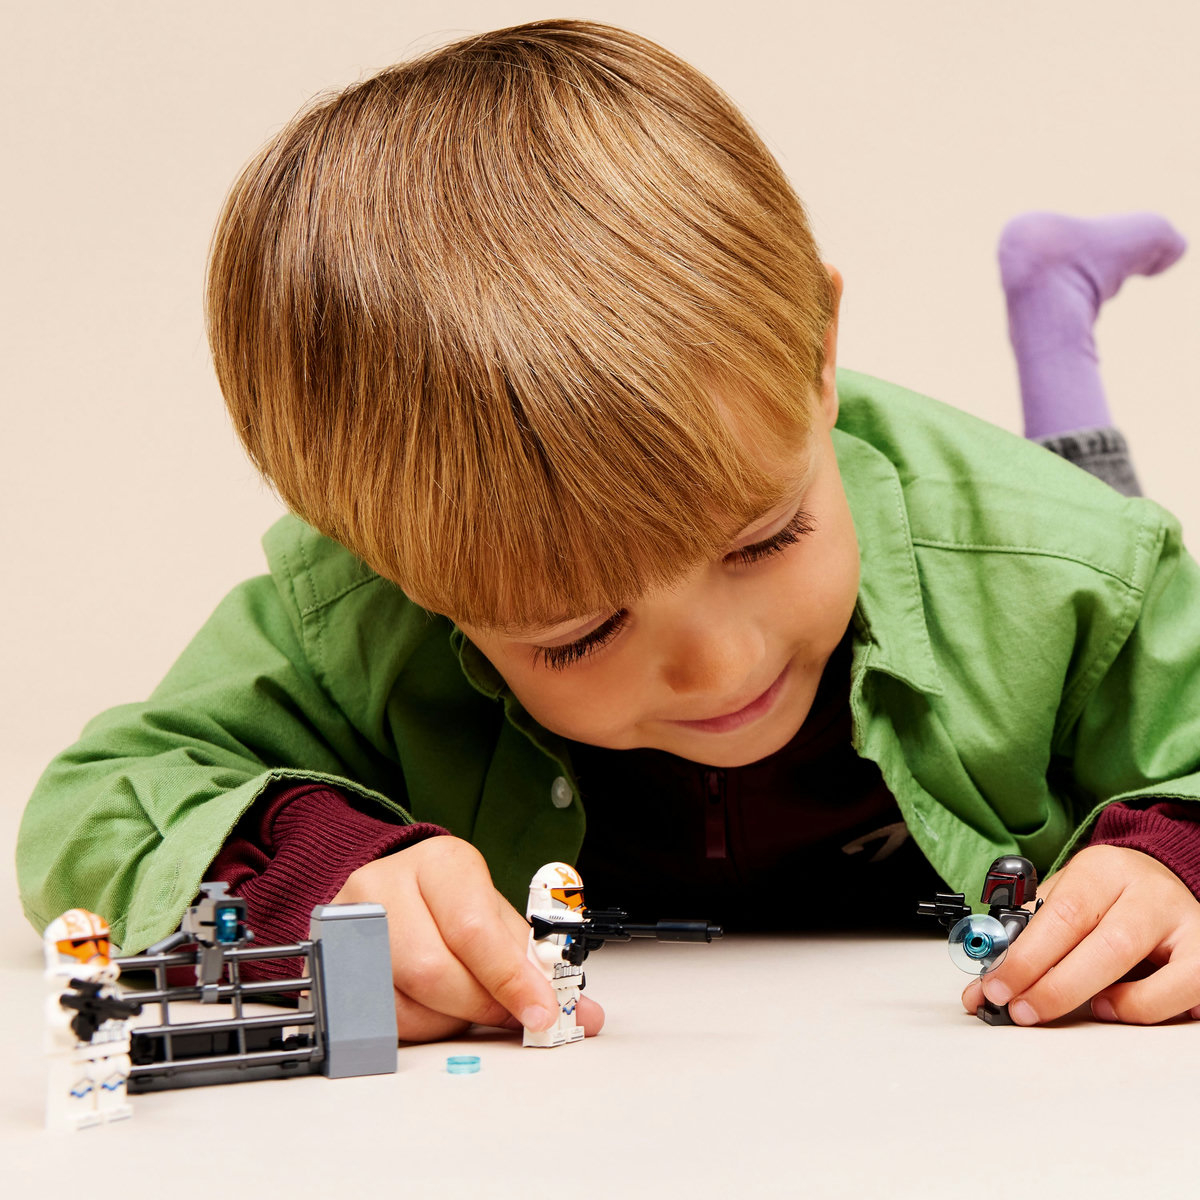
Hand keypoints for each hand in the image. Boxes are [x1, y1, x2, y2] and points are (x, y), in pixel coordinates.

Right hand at [333, 836, 604, 1041]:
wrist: (390, 888)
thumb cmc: (450, 904)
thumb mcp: (495, 915)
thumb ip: (534, 963)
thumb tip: (581, 1016)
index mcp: (440, 863)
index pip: (474, 928)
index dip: (510, 979)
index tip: (541, 1012)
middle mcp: (385, 884)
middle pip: (435, 970)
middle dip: (481, 1004)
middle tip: (509, 1015)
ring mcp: (349, 924)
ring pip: (405, 999)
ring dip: (450, 1018)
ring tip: (466, 1000)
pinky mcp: (330, 962)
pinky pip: (380, 1018)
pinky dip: (420, 1025)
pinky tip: (433, 1006)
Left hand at [960, 845, 1199, 1024]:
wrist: (1160, 879)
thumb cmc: (1103, 895)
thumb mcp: (1061, 897)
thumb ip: (1025, 936)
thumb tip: (983, 985)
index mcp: (1101, 870)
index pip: (1062, 914)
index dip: (1026, 957)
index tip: (995, 987)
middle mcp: (1146, 893)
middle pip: (1104, 945)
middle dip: (1054, 987)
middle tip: (1020, 1010)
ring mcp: (1183, 923)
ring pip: (1149, 972)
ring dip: (1101, 999)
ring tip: (1080, 1008)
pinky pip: (1181, 993)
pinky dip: (1142, 1008)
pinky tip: (1115, 1006)